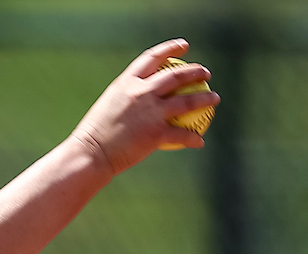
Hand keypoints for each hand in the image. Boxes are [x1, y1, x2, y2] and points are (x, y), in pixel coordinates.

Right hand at [70, 39, 219, 176]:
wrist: (92, 153)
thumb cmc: (97, 134)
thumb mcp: (110, 105)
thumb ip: (128, 98)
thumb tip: (142, 98)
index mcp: (128, 82)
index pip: (153, 58)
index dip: (171, 49)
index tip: (184, 46)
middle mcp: (141, 92)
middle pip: (176, 76)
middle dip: (195, 71)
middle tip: (206, 73)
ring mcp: (151, 112)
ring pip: (187, 101)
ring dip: (205, 98)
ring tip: (215, 98)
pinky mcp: (156, 133)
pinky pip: (182, 134)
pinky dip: (193, 138)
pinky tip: (199, 141)